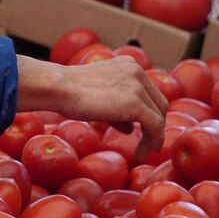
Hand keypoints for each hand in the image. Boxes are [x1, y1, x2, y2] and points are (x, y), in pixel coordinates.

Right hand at [16, 55, 167, 160]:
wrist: (59, 88)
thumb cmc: (68, 93)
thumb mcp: (97, 97)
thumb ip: (117, 110)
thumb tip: (131, 128)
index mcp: (128, 65)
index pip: (148, 91)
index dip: (149, 112)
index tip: (143, 130)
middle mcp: (137, 71)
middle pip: (159, 103)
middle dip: (156, 125)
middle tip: (148, 143)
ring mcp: (138, 86)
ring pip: (159, 115)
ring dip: (154, 136)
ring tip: (144, 152)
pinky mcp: (135, 103)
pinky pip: (155, 125)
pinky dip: (153, 141)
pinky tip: (143, 152)